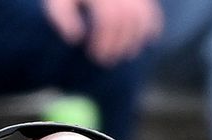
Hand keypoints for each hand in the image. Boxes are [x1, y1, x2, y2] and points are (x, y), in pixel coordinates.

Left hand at [43, 0, 162, 64]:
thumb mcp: (58, 1)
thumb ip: (61, 16)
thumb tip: (76, 38)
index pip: (108, 17)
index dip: (104, 40)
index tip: (96, 56)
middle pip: (126, 18)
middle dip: (118, 43)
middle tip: (107, 61)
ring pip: (142, 15)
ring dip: (136, 38)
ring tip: (126, 55)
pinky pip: (152, 12)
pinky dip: (153, 26)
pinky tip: (146, 40)